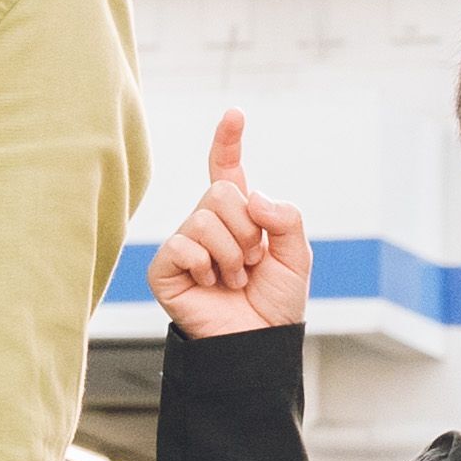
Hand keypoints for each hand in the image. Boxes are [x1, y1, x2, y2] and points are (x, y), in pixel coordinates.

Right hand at [148, 109, 310, 336]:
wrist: (257, 345)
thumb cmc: (275, 304)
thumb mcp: (295, 256)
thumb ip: (284, 217)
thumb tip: (248, 195)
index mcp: (238, 216)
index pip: (227, 170)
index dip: (227, 141)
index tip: (235, 114)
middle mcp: (206, 224)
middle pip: (220, 193)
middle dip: (246, 230)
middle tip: (251, 263)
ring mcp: (184, 244)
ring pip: (204, 218)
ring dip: (231, 255)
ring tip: (234, 280)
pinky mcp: (165, 267)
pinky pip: (183, 244)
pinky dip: (205, 266)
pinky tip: (210, 285)